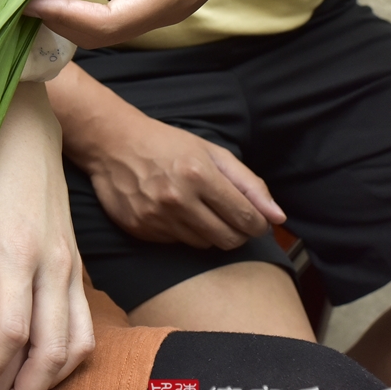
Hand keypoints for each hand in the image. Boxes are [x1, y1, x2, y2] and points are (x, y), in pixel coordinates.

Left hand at [0, 84, 93, 389]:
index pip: (10, 332)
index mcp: (15, 250)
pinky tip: (42, 370)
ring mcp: (69, 262)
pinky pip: (82, 322)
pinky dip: (67, 356)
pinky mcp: (75, 260)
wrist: (25, 120)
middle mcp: (51, 262)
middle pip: (50, 350)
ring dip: (49, 383)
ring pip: (75, 342)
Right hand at [47, 63, 284, 249]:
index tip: (254, 219)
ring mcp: (156, 217)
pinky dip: (182, 232)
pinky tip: (173, 212)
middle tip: (230, 218)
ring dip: (209, 232)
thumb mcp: (211, 152)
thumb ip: (249, 183)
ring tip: (198, 210)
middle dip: (238, 233)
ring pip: (204, 245)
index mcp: (200, 175)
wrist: (112, 144)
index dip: (257, 223)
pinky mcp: (140, 229)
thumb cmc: (167, 144)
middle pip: (229, 240)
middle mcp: (178, 199)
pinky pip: (177, 244)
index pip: (247, 219)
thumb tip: (278, 217)